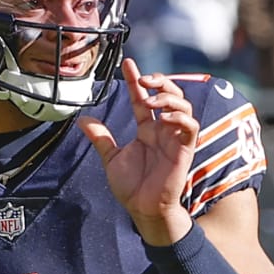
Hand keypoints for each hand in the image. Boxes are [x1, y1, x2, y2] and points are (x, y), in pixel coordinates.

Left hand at [76, 57, 198, 244]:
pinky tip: (165, 117)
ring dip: (169, 96)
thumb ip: (101, 138)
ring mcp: (174, 138)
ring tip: (152, 99)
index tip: (128, 64)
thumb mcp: (111, 158)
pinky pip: (190, 126)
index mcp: (146, 129)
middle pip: (169, 94)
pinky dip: (180, 117)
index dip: (136, 80)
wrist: (143, 210)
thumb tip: (83, 120)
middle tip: (144, 78)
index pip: (142, 98)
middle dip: (160, 81)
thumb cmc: (131, 188)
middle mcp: (162, 130)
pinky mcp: (184, 150)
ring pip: (183, 105)